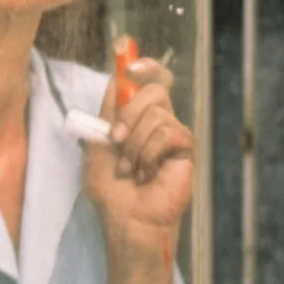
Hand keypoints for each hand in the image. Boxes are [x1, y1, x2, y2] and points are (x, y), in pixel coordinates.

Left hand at [83, 55, 193, 234]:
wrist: (125, 218)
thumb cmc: (110, 189)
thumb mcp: (97, 147)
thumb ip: (106, 114)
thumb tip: (116, 80)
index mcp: (135, 117)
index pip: (147, 80)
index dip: (142, 67)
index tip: (130, 66)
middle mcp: (158, 121)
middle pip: (154, 88)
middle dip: (129, 112)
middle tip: (116, 140)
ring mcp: (174, 134)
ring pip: (156, 113)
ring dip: (134, 144)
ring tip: (130, 169)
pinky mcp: (186, 149)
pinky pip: (168, 132)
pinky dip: (149, 153)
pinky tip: (146, 173)